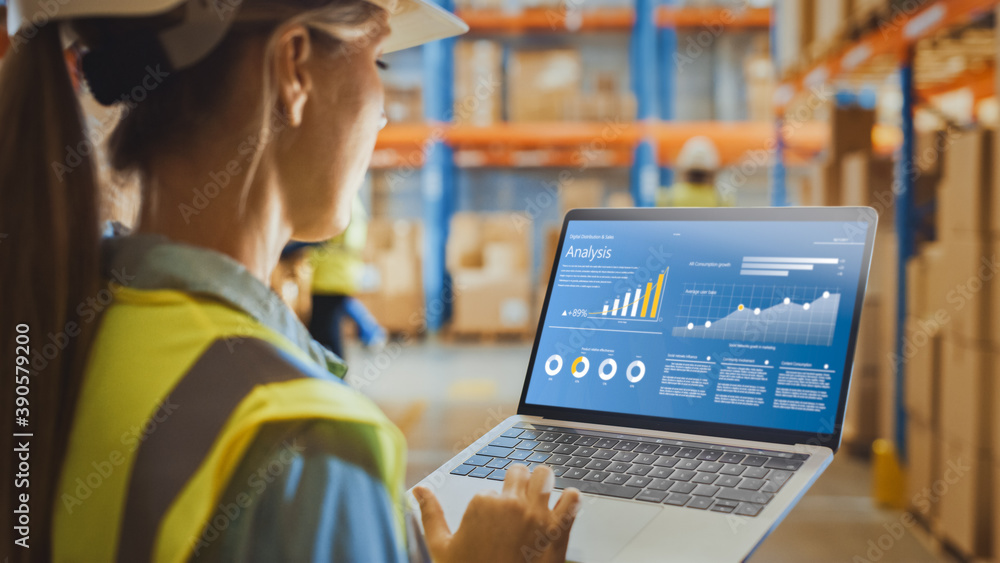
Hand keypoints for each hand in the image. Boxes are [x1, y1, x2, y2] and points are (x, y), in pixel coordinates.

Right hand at [414, 464, 581, 562]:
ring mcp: (537, 516)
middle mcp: (511, 504)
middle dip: (518, 483)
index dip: (492, 502)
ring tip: (539, 496)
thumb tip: (418, 490)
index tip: (492, 520)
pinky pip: (572, 500)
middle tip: (516, 502)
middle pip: (520, 472)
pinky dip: (570, 500)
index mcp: (482, 503)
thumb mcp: (442, 547)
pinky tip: (564, 506)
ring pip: (546, 477)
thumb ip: (431, 513)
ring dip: (543, 484)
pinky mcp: (557, 531)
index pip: (491, 487)